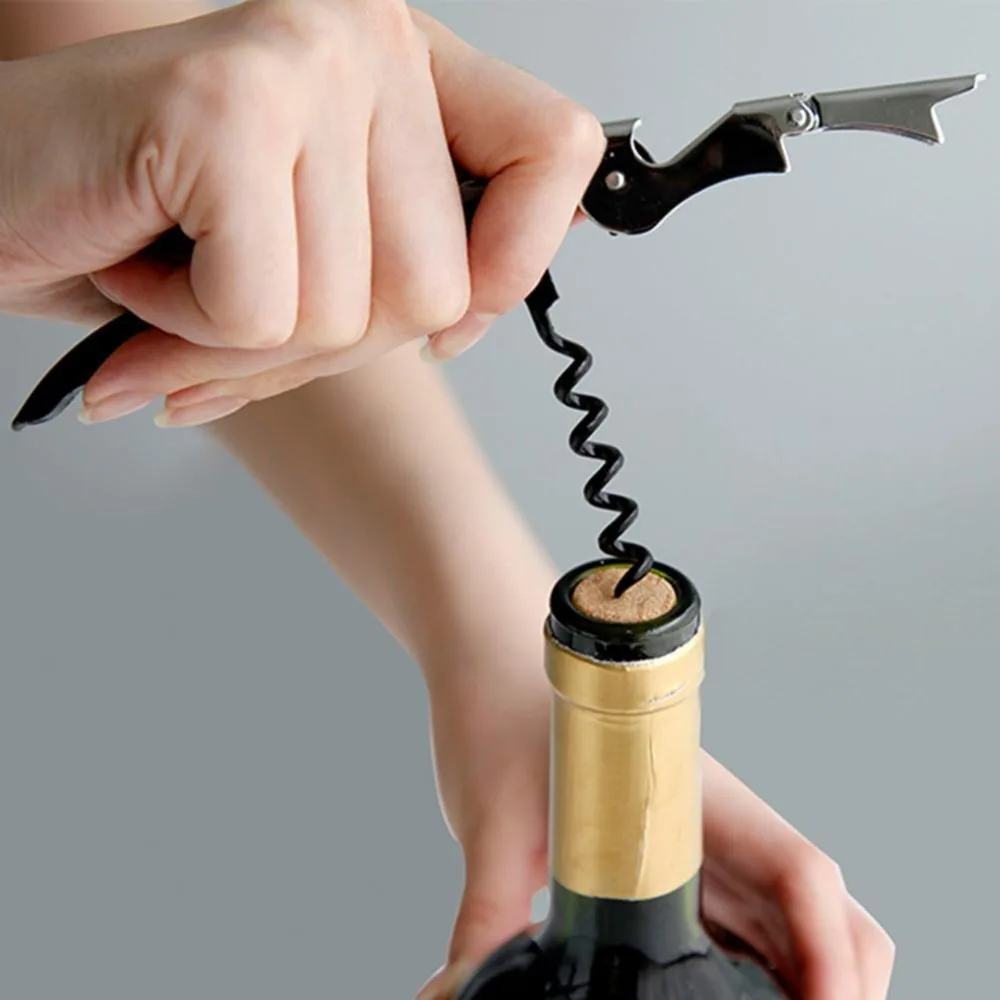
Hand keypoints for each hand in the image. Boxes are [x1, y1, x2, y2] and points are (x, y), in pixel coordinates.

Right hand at [0, 0, 602, 425]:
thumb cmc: (147, 229)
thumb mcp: (311, 256)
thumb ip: (406, 265)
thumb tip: (488, 301)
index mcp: (398, 61)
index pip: (554, 151)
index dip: (520, 260)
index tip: (461, 311)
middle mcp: (361, 35)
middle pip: (440, 289)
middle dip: (331, 342)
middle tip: (243, 295)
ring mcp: (299, 61)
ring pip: (355, 316)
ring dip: (251, 341)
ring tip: (186, 268)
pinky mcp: (228, 111)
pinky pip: (270, 315)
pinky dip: (195, 333)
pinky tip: (149, 263)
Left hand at [416, 672, 894, 999]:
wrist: (489, 664)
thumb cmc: (502, 709)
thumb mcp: (494, 816)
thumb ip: (489, 909)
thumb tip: (460, 989)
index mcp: (695, 801)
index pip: (797, 874)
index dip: (829, 952)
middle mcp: (712, 828)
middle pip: (819, 911)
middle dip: (836, 981)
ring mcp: (694, 849)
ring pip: (785, 926)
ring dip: (796, 980)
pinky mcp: (662, 867)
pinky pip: (730, 932)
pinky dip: (747, 979)